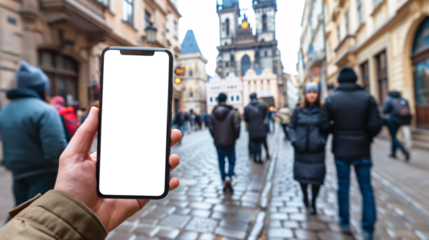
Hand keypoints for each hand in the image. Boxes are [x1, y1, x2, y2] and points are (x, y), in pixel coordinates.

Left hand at [55, 107, 181, 231]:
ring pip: (157, 169)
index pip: (132, 142)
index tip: (156, 122)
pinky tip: (173, 178)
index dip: (145, 133)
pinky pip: (158, 190)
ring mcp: (133, 183)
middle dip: (164, 142)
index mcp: (111, 158)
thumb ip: (85, 132)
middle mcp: (124, 169)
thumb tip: (95, 110)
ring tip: (173, 157)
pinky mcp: (139, 197)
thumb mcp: (74, 154)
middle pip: (149, 153)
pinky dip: (169, 184)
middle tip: (173, 134)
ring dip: (169, 161)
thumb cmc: (71, 187)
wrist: (77, 215)